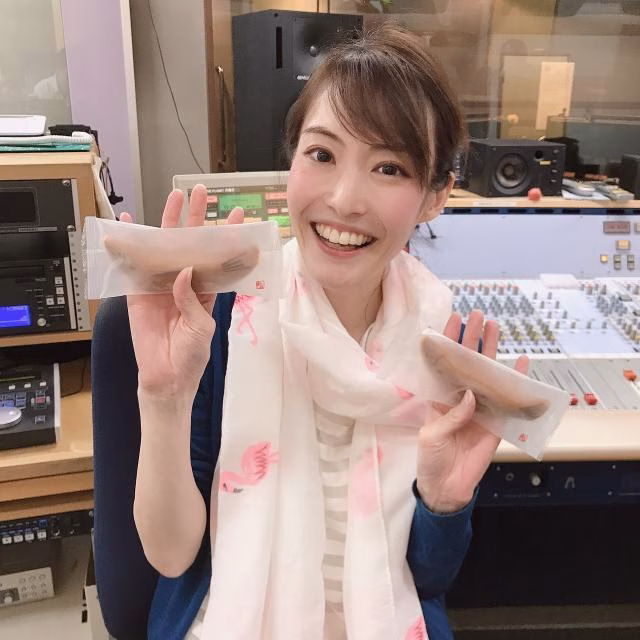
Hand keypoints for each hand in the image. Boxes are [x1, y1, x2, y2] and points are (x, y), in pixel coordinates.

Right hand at [121, 185, 243, 399]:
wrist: (167, 377)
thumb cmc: (191, 355)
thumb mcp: (202, 327)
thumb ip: (194, 299)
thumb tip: (184, 271)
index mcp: (206, 290)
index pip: (217, 257)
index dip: (226, 238)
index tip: (238, 216)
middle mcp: (184, 282)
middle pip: (190, 244)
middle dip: (196, 218)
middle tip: (202, 192)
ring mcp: (161, 285)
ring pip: (165, 248)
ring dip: (166, 223)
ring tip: (173, 197)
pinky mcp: (139, 292)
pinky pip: (135, 265)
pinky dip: (129, 245)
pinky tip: (127, 225)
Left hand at [416, 310, 528, 512]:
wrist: (447, 487)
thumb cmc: (430, 459)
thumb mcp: (432, 435)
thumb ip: (451, 415)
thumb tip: (471, 396)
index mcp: (440, 398)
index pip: (444, 364)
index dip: (449, 342)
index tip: (454, 320)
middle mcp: (461, 398)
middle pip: (468, 363)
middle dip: (473, 338)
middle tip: (479, 316)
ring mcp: (480, 408)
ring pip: (488, 374)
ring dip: (493, 352)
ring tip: (496, 327)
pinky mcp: (496, 423)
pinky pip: (507, 399)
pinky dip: (516, 382)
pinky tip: (521, 363)